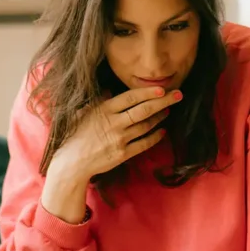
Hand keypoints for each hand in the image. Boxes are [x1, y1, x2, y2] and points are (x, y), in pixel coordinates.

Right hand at [50, 86, 182, 182]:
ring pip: (146, 126)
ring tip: (168, 109)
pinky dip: (155, 136)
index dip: (147, 92)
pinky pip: (144, 143)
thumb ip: (99, 101)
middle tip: (178, 95)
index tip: (161, 88)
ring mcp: (119, 140)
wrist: (71, 162)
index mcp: (103, 110)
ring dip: (160, 117)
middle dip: (163, 101)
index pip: (130, 98)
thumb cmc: (75, 135)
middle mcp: (114, 124)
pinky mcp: (123, 154)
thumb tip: (110, 90)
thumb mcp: (82, 112)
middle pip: (144, 110)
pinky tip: (162, 130)